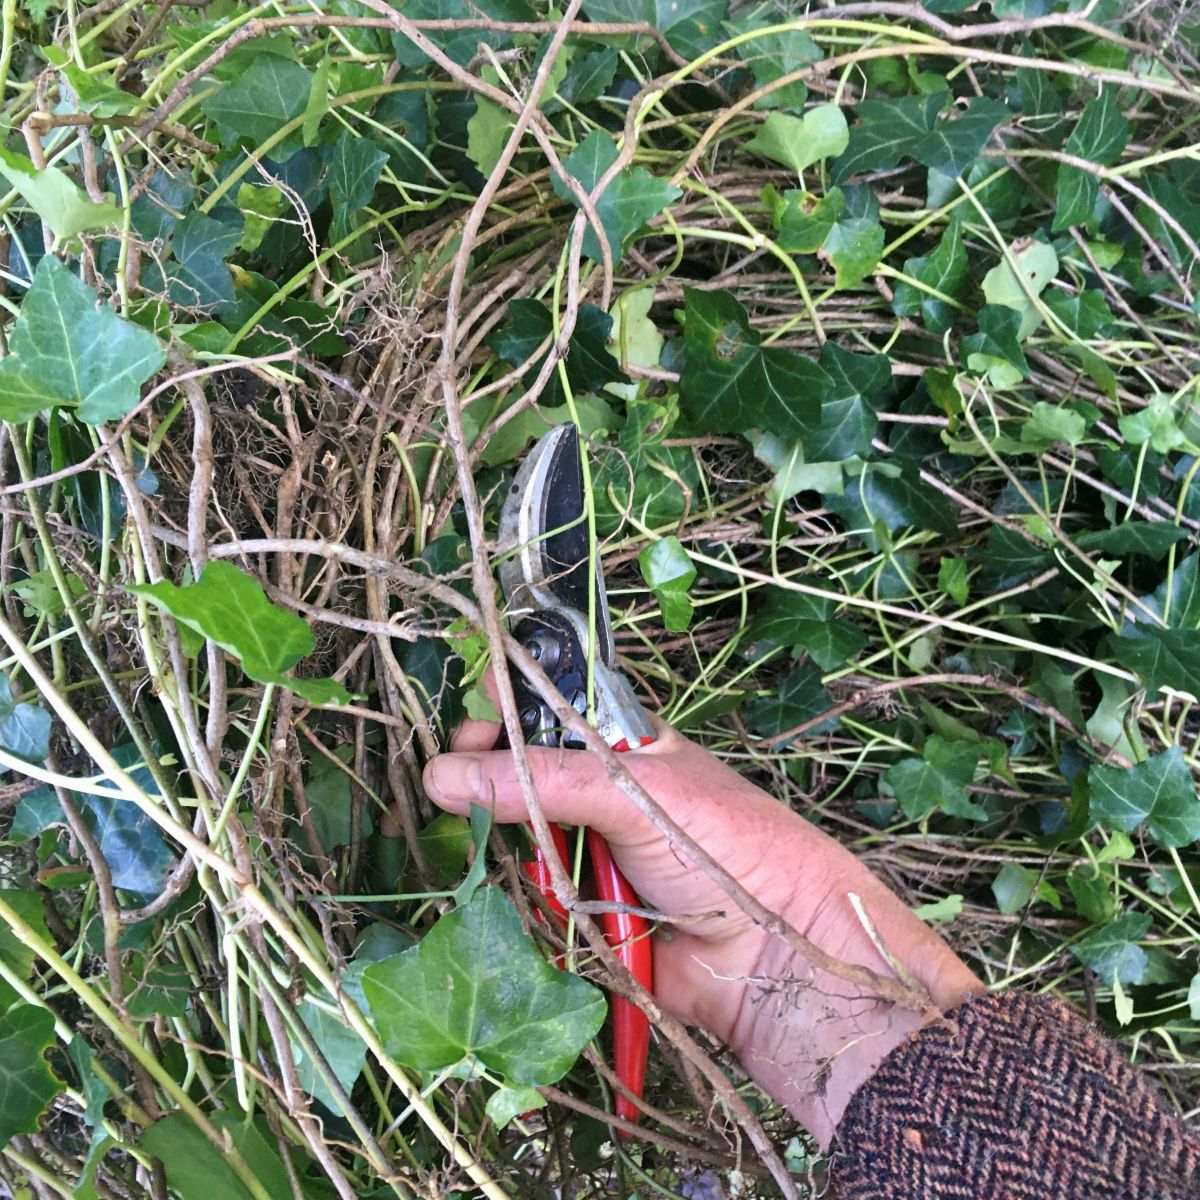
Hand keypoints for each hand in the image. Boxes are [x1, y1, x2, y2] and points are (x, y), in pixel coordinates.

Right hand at [423, 695, 980, 1145]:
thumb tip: (442, 775)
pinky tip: (529, 893)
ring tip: (506, 843)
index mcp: (618, 744)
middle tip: (461, 782)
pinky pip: (527, 897)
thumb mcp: (633, 791)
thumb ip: (540, 779)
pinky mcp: (578, 913)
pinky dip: (522, 897)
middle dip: (486, 775)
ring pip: (516, 834)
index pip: (547, 707)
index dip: (506, 706)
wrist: (773, 953)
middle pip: (517, 770)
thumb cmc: (722, 843)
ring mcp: (586, 852)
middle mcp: (596, 792)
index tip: (473, 722)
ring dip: (503, 841)